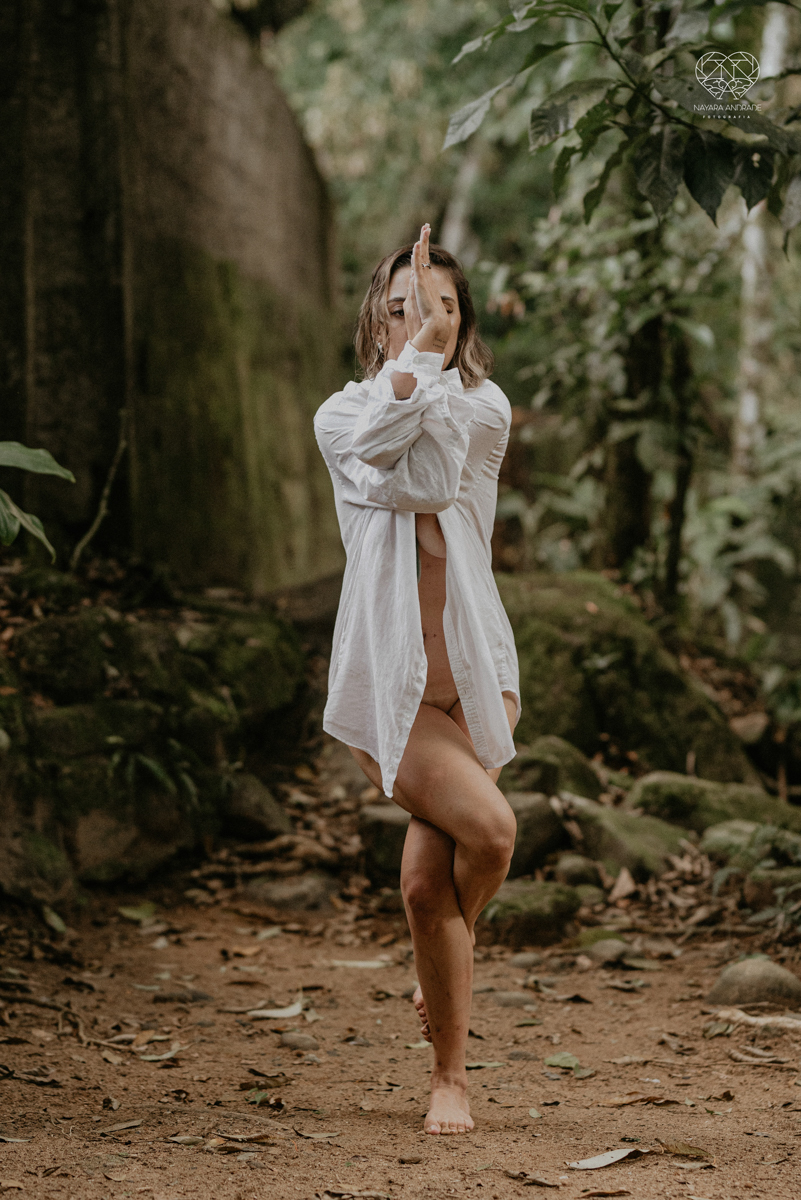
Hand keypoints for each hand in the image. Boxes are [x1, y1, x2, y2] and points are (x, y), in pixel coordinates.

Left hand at [408, 225, 449, 345]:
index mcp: (425, 285)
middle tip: (427, 227)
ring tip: (425, 228)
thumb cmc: (425, 322)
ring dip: (423, 242)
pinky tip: (417, 244)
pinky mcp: (421, 284)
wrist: (434, 329)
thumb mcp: (414, 306)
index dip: (422, 253)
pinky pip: (419, 265)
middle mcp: (426, 280)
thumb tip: (412, 279)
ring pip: (423, 257)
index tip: (421, 242)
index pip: (422, 265)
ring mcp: (424, 281)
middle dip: (425, 241)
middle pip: (424, 257)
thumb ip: (412, 292)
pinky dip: (419, 254)